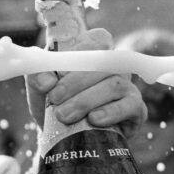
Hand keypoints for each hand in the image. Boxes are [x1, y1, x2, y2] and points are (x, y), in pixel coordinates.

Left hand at [25, 28, 146, 137]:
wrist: (61, 135)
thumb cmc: (53, 103)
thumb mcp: (38, 87)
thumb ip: (37, 76)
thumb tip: (47, 82)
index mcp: (91, 54)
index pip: (98, 38)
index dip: (83, 48)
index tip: (60, 69)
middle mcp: (112, 67)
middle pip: (103, 63)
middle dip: (75, 82)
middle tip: (54, 99)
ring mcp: (126, 86)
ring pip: (114, 84)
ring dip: (86, 100)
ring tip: (64, 116)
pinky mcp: (136, 109)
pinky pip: (130, 106)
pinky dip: (110, 112)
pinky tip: (94, 120)